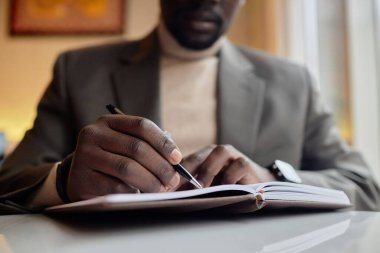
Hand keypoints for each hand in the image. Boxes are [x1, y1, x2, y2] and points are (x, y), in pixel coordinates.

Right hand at [66, 115, 181, 200]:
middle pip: (137, 148)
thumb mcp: (124, 144)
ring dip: (151, 181)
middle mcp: (93, 134)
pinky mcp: (82, 179)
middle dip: (161, 166)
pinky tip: (140, 195)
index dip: (163, 142)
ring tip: (163, 189)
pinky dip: (133, 192)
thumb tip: (175, 158)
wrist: (79, 177)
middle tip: (173, 179)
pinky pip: (116, 187)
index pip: (141, 125)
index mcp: (107, 121)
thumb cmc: (111, 159)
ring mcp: (84, 156)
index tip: (177, 158)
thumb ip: (147, 145)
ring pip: (127, 168)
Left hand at [176, 145, 275, 189]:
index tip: (164, 187)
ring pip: (219, 153)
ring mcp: (232, 156)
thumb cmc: (228, 187)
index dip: (175, 173)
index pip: (186, 162)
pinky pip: (238, 165)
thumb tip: (171, 196)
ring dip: (208, 170)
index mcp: (204, 157)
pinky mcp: (247, 163)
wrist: (258, 187)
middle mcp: (216, 152)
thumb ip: (193, 188)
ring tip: (199, 186)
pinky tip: (225, 188)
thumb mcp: (209, 187)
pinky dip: (230, 176)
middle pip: (199, 156)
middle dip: (187, 170)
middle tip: (176, 184)